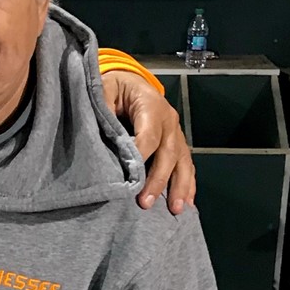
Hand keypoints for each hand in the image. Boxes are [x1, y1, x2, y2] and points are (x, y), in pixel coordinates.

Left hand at [102, 70, 195, 214]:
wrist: (130, 80)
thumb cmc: (114, 86)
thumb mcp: (104, 89)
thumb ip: (104, 109)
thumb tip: (102, 133)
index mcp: (152, 106)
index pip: (148, 136)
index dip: (140, 156)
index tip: (128, 177)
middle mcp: (169, 121)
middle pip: (167, 154)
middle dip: (158, 180)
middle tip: (145, 202)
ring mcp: (176, 133)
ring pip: (182, 163)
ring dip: (179, 187)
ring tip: (175, 209)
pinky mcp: (177, 143)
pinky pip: (186, 165)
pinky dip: (188, 184)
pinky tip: (187, 203)